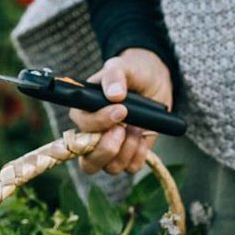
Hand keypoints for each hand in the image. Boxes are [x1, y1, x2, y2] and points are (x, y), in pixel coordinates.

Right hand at [69, 48, 172, 174]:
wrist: (153, 81)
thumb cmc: (131, 73)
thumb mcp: (122, 66)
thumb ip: (114, 75)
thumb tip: (115, 94)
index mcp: (83, 114)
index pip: (81, 129)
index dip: (99, 123)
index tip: (121, 110)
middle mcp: (92, 137)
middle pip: (88, 162)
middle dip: (108, 148)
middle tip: (125, 127)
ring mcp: (109, 150)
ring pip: (111, 168)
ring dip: (128, 149)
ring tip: (138, 127)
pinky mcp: (128, 156)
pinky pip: (131, 168)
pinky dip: (140, 154)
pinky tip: (143, 136)